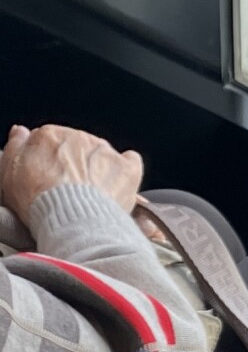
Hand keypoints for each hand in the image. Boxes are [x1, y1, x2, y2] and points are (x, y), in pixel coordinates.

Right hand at [1, 125, 144, 230]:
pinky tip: (118, 182)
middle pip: (76, 147)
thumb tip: (20, 133)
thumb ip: (15, 148)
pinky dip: (125, 170)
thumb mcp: (8, 174)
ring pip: (101, 154)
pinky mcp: (126, 169)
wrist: (71, 218)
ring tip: (87, 196)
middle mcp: (80, 138)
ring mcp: (106, 152)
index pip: (48, 141)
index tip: (45, 178)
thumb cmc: (38, 201)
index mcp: (50, 136)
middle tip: (66, 190)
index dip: (46, 162)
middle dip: (72, 166)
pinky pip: (130, 161)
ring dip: (96, 169)